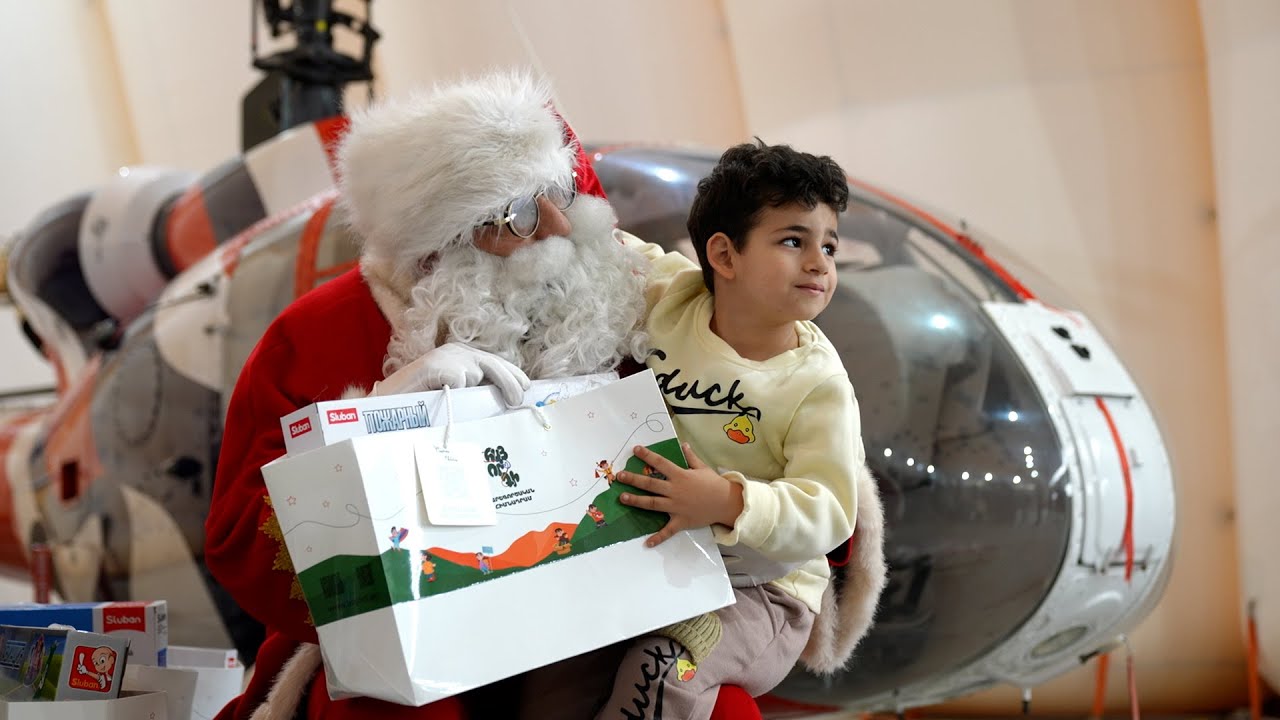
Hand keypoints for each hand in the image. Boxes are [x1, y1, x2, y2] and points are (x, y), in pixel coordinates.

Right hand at [372, 342, 530, 404]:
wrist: (385, 406)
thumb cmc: (422, 403)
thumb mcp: (455, 392)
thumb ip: (476, 390)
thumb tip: (507, 399)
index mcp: (461, 354)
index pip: (495, 362)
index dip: (513, 375)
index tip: (527, 388)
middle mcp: (455, 351)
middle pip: (493, 365)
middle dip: (510, 383)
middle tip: (518, 401)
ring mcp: (445, 357)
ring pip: (478, 374)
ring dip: (483, 390)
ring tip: (492, 404)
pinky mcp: (435, 366)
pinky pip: (459, 382)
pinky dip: (457, 392)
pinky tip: (448, 397)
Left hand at [618, 443, 743, 547]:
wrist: (726, 503)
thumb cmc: (714, 484)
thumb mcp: (702, 468)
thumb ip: (690, 457)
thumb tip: (683, 445)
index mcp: (680, 476)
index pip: (660, 463)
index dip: (647, 456)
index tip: (635, 450)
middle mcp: (675, 491)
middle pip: (650, 484)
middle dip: (634, 479)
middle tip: (620, 476)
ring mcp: (676, 507)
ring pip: (652, 504)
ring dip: (636, 501)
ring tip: (623, 498)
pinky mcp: (681, 521)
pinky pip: (667, 531)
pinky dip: (658, 538)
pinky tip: (647, 543)